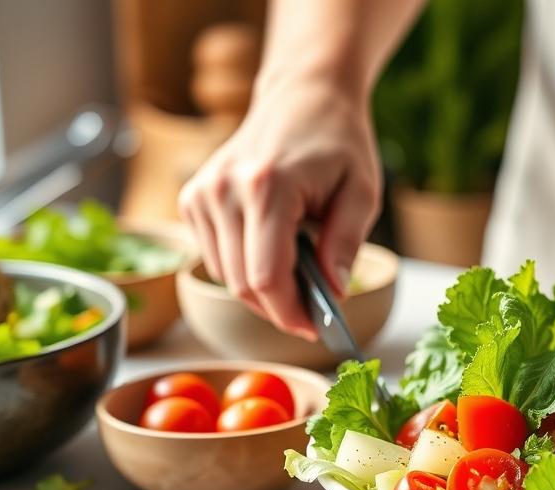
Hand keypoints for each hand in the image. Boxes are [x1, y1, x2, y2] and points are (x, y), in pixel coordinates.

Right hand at [178, 80, 380, 338]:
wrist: (303, 96)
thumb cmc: (338, 141)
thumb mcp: (362, 192)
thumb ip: (346, 244)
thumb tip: (333, 294)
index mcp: (266, 186)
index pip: (266, 277)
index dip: (290, 314)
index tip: (315, 328)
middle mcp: (223, 190)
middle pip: (242, 284)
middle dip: (279, 309)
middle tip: (314, 312)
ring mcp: (200, 193)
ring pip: (224, 277)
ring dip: (262, 290)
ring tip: (299, 272)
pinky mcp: (192, 199)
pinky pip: (214, 258)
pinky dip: (243, 268)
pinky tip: (272, 249)